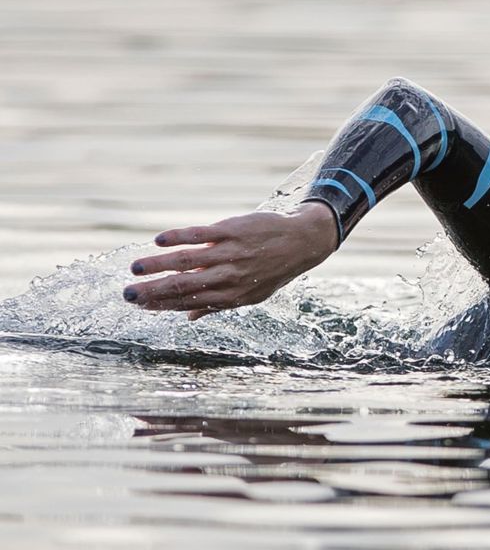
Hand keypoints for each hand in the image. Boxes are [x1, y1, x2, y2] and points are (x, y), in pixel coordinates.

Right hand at [125, 201, 338, 319]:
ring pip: (187, 261)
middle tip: (127, 294)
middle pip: (184, 286)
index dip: (162, 306)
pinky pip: (199, 235)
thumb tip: (188, 318)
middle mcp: (229, 278)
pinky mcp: (231, 232)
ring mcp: (230, 254)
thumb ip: (217, 305)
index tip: (138, 306)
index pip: (189, 303)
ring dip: (158, 265)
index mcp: (231, 297)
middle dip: (153, 291)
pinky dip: (177, 238)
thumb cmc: (272, 270)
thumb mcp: (251, 295)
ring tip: (135, 268)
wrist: (302, 242)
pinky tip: (158, 242)